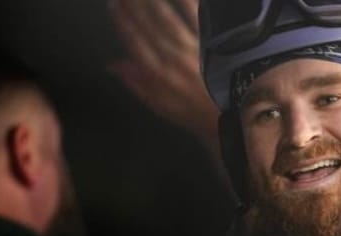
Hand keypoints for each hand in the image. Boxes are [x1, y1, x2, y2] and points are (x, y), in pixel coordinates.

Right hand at [109, 0, 219, 152]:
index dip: (122, 22)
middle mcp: (173, 60)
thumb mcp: (159, 104)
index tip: (113, 5)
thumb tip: (112, 65)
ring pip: (168, 20)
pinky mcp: (212, 45)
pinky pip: (198, 19)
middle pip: (148, 26)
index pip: (135, 43)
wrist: (228, 118)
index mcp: (158, 76)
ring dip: (154, 1)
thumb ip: (136, 83)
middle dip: (134, 5)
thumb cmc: (192, 111)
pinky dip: (188, 3)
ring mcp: (193, 51)